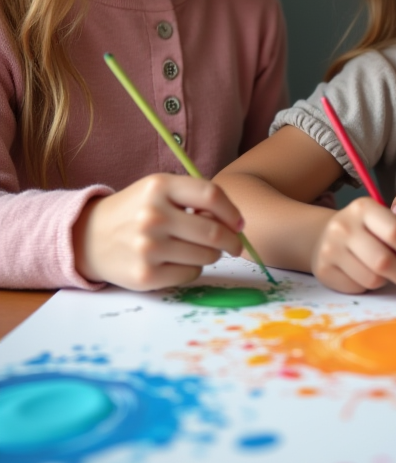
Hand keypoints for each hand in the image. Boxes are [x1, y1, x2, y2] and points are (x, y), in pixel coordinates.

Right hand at [73, 174, 243, 289]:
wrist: (88, 237)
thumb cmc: (135, 211)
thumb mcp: (158, 191)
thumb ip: (194, 198)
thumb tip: (234, 223)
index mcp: (159, 186)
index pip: (211, 196)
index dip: (232, 212)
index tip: (239, 223)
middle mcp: (153, 215)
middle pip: (214, 232)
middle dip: (232, 241)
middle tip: (234, 245)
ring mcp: (148, 247)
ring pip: (206, 256)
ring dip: (211, 255)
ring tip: (196, 249)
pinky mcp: (146, 275)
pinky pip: (190, 274)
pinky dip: (192, 269)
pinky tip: (177, 261)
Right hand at [310, 197, 395, 293]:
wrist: (323, 234)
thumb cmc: (362, 229)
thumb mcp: (380, 221)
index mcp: (363, 208)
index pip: (395, 231)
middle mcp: (344, 226)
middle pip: (383, 260)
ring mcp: (331, 248)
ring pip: (372, 279)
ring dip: (385, 281)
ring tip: (383, 273)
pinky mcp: (323, 270)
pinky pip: (357, 287)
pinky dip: (367, 286)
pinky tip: (363, 275)